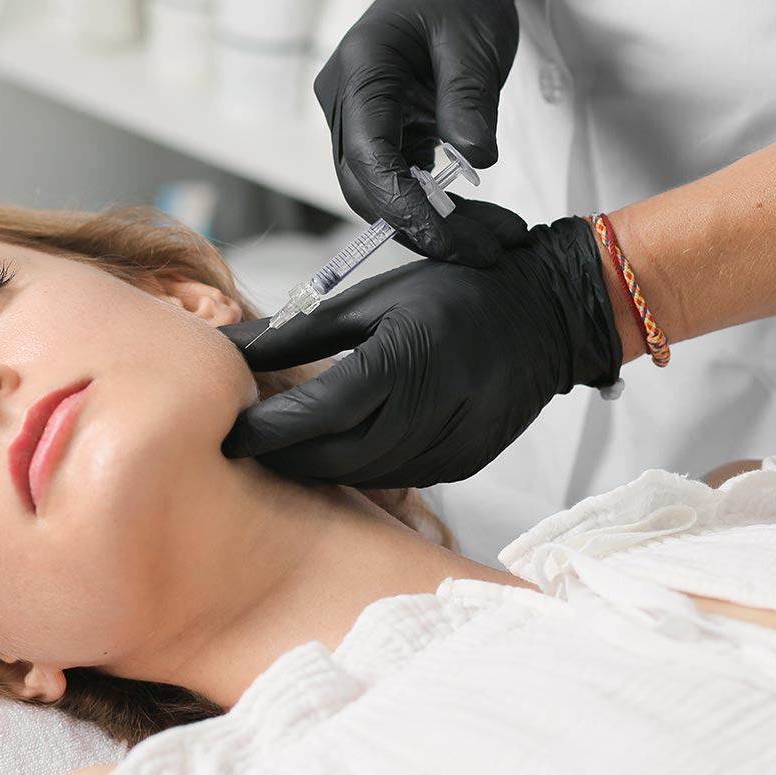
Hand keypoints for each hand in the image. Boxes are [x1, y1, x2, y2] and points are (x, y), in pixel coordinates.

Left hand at [219, 217, 621, 488]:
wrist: (549, 317)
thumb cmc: (456, 294)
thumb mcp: (373, 300)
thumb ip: (298, 333)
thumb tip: (231, 348)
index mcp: (403, 363)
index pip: (318, 413)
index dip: (267, 430)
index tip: (227, 433)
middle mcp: (429, 413)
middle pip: (334, 458)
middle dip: (283, 457)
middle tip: (242, 446)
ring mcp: (449, 448)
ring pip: (362, 476)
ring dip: (317, 467)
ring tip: (281, 450)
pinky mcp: (460, 466)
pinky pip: (393, 479)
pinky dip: (357, 468)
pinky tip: (335, 451)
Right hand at [314, 0, 523, 265]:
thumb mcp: (474, 39)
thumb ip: (470, 98)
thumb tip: (477, 159)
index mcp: (361, 73)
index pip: (368, 157)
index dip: (403, 208)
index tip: (451, 239)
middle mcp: (347, 105)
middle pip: (368, 188)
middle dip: (423, 228)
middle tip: (485, 251)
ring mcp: (359, 123)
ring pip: (382, 194)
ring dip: (433, 225)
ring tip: (492, 240)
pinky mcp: (381, 136)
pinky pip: (399, 183)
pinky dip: (435, 209)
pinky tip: (475, 221)